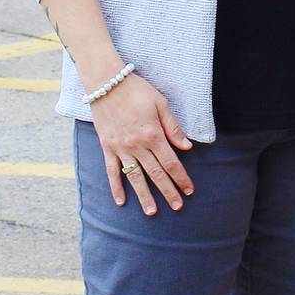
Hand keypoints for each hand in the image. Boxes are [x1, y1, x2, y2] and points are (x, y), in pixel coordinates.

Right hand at [91, 74, 193, 214]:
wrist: (106, 82)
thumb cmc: (136, 90)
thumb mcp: (160, 104)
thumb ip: (173, 127)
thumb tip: (186, 147)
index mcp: (153, 135)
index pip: (171, 163)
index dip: (181, 178)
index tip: (189, 190)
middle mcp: (137, 146)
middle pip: (156, 174)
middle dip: (168, 191)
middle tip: (177, 206)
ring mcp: (121, 148)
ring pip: (135, 177)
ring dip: (144, 196)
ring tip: (151, 212)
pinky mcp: (107, 147)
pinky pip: (112, 171)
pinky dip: (116, 187)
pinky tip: (121, 201)